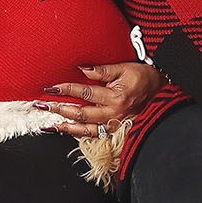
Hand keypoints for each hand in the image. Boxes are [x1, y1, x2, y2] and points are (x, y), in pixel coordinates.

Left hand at [36, 61, 163, 138]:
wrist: (159, 87)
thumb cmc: (141, 75)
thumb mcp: (123, 67)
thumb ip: (102, 70)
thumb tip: (81, 70)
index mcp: (116, 96)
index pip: (85, 93)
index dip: (66, 89)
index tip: (50, 88)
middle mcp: (114, 113)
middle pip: (81, 114)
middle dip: (59, 110)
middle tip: (42, 106)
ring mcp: (114, 123)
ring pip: (85, 130)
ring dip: (65, 128)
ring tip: (48, 124)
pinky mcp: (115, 128)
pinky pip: (94, 134)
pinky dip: (78, 133)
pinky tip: (66, 131)